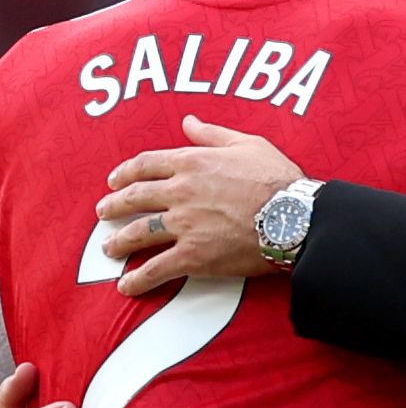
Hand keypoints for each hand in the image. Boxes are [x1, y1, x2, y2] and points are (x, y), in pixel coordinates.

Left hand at [96, 119, 304, 294]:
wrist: (298, 217)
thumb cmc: (279, 179)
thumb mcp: (248, 144)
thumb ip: (212, 134)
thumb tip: (188, 121)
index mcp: (190, 163)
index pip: (144, 165)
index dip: (124, 173)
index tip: (114, 181)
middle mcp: (179, 192)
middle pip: (134, 198)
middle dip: (113, 206)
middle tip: (104, 213)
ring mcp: (184, 225)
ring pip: (139, 234)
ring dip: (119, 242)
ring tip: (110, 248)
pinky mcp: (194, 255)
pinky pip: (157, 269)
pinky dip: (139, 279)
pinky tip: (127, 286)